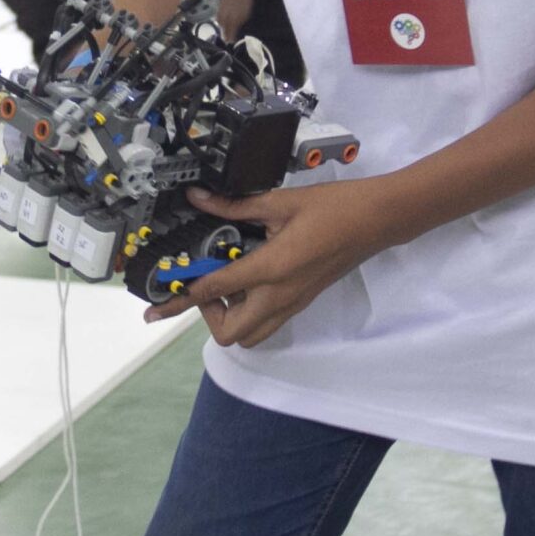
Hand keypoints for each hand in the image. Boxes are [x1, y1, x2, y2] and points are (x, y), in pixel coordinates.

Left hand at [142, 180, 388, 347]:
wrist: (377, 220)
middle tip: (205, 283)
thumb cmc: (333, 207)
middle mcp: (280, 296)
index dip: (179, 298)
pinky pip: (267, 323)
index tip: (157, 306)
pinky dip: (249, 312)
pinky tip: (249, 281)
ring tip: (227, 284)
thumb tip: (199, 200)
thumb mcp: (281, 201)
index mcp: (271, 269)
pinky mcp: (302, 302)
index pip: (214, 290)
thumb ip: (236, 206)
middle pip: (230, 333)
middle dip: (207, 314)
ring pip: (250, 335)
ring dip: (229, 318)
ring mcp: (293, 303)